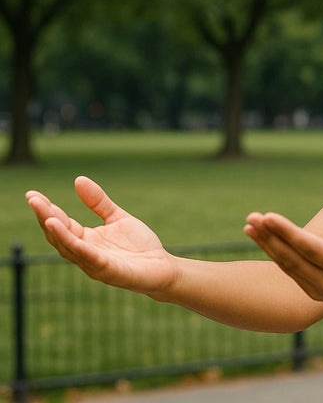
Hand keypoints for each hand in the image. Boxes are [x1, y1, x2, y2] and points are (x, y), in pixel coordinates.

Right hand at [26, 176, 177, 296]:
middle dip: (45, 218)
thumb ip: (99, 202)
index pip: (61, 224)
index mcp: (86, 240)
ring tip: (46, 215)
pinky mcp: (110, 271)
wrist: (163, 267)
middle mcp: (85, 253)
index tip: (32, 195)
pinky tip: (70, 235)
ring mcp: (95, 264)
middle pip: (59, 236)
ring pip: (70, 248)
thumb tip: (78, 179)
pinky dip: (78, 247)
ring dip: (57, 233)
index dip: (47, 210)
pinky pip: (90, 258)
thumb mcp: (118, 218)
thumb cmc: (139, 246)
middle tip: (32, 199)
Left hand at [244, 200, 322, 314]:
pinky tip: (262, 238)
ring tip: (249, 225)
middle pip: (291, 258)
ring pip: (286, 266)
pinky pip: (290, 271)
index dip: (287, 232)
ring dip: (266, 245)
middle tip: (251, 218)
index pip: (309, 248)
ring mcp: (318, 290)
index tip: (268, 217)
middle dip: (269, 237)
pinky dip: (274, 254)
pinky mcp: (312, 292)